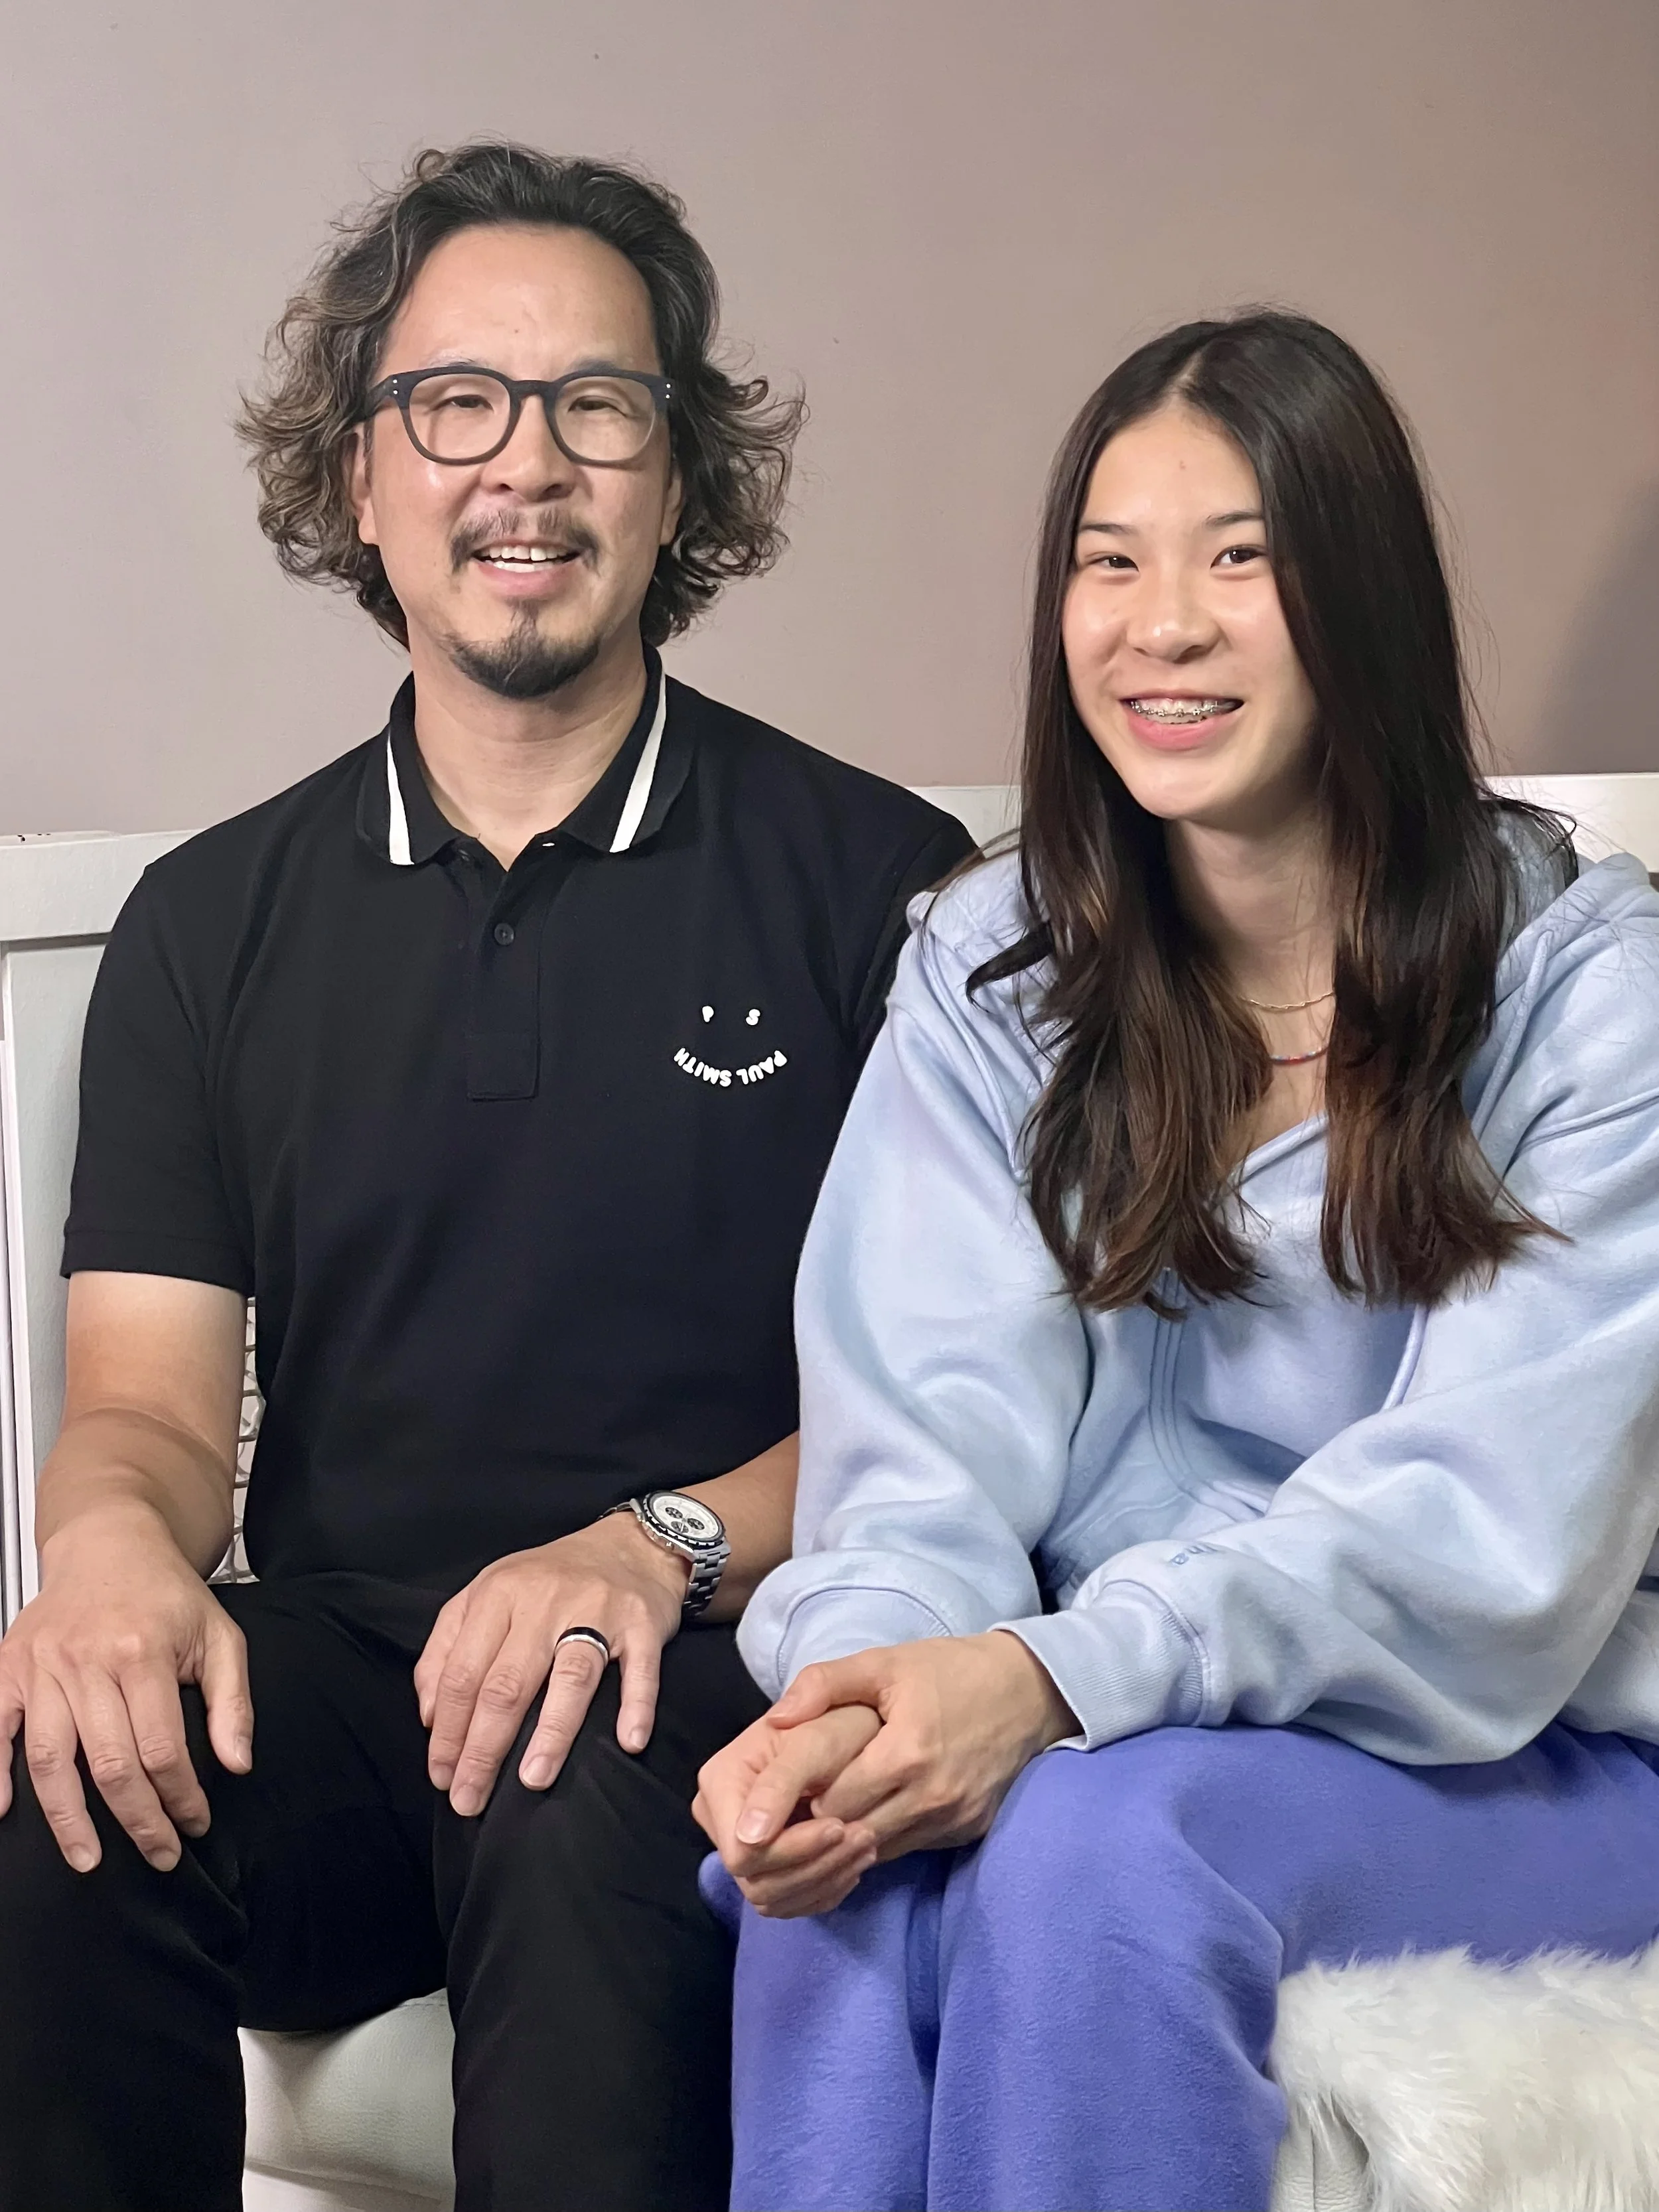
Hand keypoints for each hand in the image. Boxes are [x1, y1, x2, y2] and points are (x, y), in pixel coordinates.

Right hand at [0, 1505, 252, 1873]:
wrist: (110, 1543)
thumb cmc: (166, 1594)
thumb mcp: (219, 1635)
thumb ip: (233, 1702)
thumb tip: (237, 1764)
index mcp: (143, 1652)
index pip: (161, 1747)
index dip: (180, 1796)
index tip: (194, 1822)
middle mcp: (87, 1661)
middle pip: (108, 1763)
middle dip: (137, 1820)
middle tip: (158, 1854)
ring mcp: (43, 1666)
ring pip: (50, 1759)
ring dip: (69, 1818)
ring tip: (88, 1858)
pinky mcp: (10, 1668)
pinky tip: (3, 1809)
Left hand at [415, 1515, 688, 1813]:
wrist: (630, 1545)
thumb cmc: (549, 1580)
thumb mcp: (487, 1596)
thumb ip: (447, 1648)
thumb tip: (430, 1716)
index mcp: (498, 1594)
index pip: (463, 1673)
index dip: (448, 1730)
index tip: (440, 1776)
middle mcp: (544, 1601)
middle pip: (507, 1683)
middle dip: (484, 1748)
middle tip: (470, 1799)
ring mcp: (597, 1610)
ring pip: (570, 1677)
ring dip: (551, 1732)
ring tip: (532, 1780)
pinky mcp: (643, 1623)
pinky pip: (640, 1669)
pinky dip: (636, 1704)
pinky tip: (628, 1740)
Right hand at [694, 1703, 881, 1917]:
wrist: (848, 1724)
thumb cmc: (833, 1723)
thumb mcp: (813, 1743)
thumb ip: (779, 1784)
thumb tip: (749, 1838)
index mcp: (720, 1783)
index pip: (743, 1852)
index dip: (793, 1850)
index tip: (840, 1826)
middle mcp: (719, 1819)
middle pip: (757, 1881)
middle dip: (816, 1865)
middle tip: (866, 1836)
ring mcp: (741, 1845)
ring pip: (773, 1897)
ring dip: (825, 1879)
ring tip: (868, 1845)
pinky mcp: (766, 1864)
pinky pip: (788, 1900)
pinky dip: (824, 1889)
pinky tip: (854, 1862)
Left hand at [763, 1632, 1075, 1873]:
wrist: (1027, 1690)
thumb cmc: (949, 1671)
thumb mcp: (884, 1662)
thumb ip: (825, 1684)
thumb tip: (775, 1721)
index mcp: (906, 1754)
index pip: (831, 1801)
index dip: (801, 1797)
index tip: (786, 1789)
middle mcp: (931, 1798)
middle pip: (849, 1832)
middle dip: (817, 1821)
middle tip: (796, 1802)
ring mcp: (952, 1819)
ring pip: (877, 1850)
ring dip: (848, 1834)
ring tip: (826, 1809)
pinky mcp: (967, 1831)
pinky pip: (908, 1846)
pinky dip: (883, 1835)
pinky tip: (870, 1812)